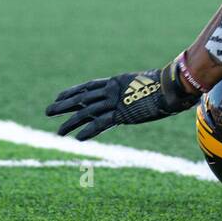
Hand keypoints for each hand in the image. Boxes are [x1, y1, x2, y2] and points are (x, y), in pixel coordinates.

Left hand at [46, 60, 195, 140]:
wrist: (173, 86)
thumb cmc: (165, 85)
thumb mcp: (145, 85)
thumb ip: (135, 91)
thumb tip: (138, 94)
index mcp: (116, 82)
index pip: (88, 86)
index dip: (72, 92)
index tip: (59, 97)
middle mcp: (112, 90)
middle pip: (82, 97)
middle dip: (64, 105)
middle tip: (48, 111)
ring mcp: (116, 101)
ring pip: (87, 111)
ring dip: (71, 122)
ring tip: (58, 133)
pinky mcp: (122, 113)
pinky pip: (101, 123)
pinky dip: (88, 130)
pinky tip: (78, 138)